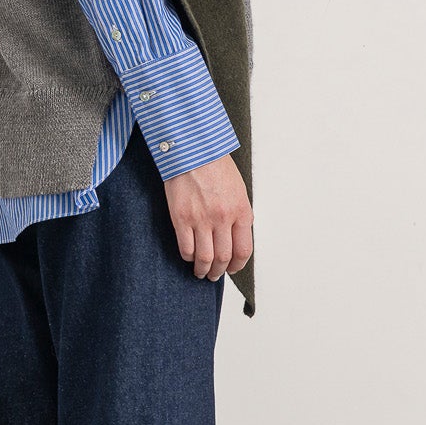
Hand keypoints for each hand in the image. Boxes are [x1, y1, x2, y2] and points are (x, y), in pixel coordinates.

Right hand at [163, 153, 252, 281]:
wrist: (193, 150)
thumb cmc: (215, 165)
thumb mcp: (238, 190)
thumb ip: (238, 215)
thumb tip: (234, 237)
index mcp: (241, 212)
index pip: (243, 250)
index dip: (237, 265)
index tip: (232, 268)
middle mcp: (223, 218)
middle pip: (223, 258)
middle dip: (219, 271)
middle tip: (215, 275)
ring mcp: (201, 219)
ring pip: (204, 258)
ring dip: (203, 270)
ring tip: (200, 272)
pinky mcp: (181, 218)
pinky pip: (186, 248)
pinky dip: (188, 257)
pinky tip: (189, 256)